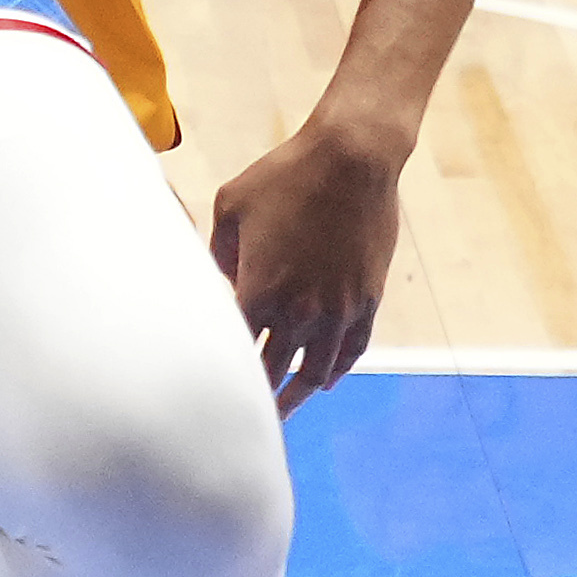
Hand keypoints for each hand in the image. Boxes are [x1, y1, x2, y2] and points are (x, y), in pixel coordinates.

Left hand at [211, 117, 405, 412]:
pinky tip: (324, 381)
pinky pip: (352, 350)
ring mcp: (338, 309)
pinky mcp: (367, 299)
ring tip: (282, 411)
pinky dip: (337, 371)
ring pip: (315, 371)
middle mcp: (300, 310)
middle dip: (257, 398)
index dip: (223, 370)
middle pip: (273, 373)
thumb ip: (216, 253)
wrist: (352, 158)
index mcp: (259, 291)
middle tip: (242, 419)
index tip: (209, 388)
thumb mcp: (230, 206)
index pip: (236, 351)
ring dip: (297, 394)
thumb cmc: (284, 175)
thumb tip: (220, 283)